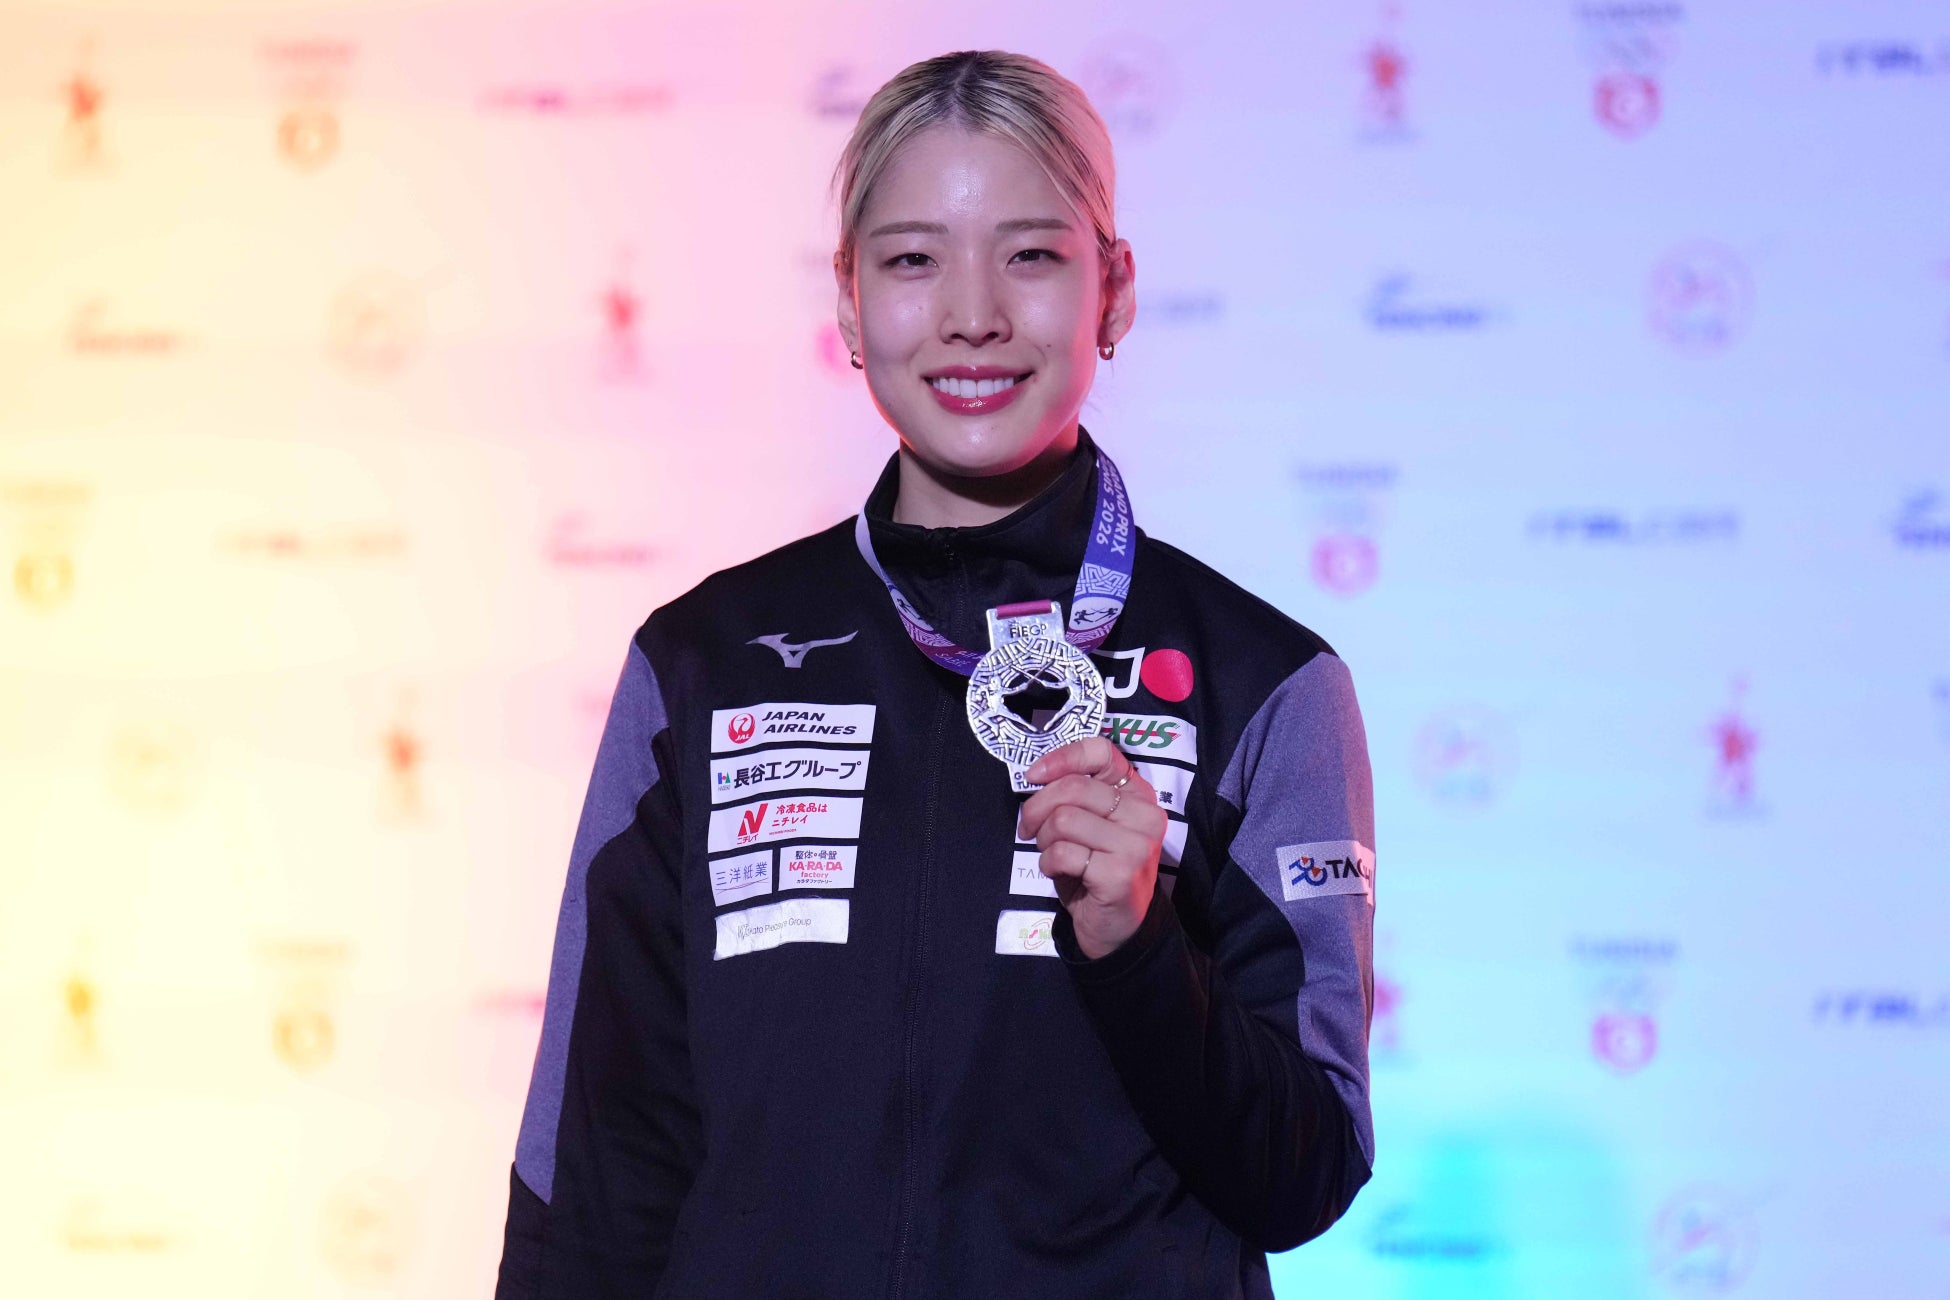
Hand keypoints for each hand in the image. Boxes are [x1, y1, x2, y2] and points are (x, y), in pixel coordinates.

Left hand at [1015, 736, 1166, 959]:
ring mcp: (1136, 844)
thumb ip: (1076, 797)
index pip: (1101, 752)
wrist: (1118, 929)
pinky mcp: (1120, 872)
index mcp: (1138, 794)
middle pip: (1074, 787)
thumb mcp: (1091, 825)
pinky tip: (1059, 873)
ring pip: (1064, 819)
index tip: (1034, 775)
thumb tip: (1036, 776)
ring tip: (1051, 854)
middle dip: (1037, 808)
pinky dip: (1048, 863)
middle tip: (1028, 828)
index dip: (1062, 757)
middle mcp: (1145, 814)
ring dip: (1044, 840)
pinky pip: (1063, 853)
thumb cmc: (1097, 871)